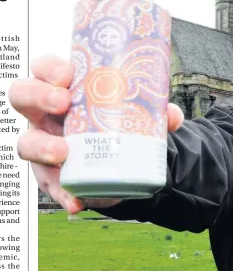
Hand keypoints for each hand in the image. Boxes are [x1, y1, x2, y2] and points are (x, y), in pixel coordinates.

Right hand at [9, 55, 184, 213]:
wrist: (120, 168)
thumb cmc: (117, 127)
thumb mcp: (135, 116)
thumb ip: (155, 113)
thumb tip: (171, 116)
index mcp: (63, 90)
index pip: (43, 69)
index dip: (49, 68)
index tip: (68, 74)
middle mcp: (45, 115)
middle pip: (23, 96)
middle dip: (39, 95)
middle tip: (63, 103)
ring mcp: (43, 145)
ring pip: (26, 142)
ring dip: (43, 146)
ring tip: (62, 153)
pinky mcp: (51, 177)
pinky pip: (51, 186)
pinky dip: (64, 195)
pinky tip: (76, 202)